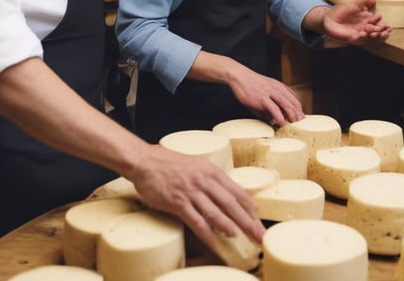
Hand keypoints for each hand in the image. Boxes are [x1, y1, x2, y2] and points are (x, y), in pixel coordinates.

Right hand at [128, 144, 265, 248]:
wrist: (144, 161)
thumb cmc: (168, 163)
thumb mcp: (195, 164)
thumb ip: (209, 178)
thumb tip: (224, 196)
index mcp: (211, 170)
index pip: (237, 190)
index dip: (250, 207)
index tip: (258, 219)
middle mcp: (204, 180)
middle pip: (232, 203)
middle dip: (248, 221)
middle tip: (259, 234)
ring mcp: (191, 191)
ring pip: (216, 213)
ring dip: (230, 227)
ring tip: (240, 237)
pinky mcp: (177, 202)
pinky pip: (196, 221)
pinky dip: (207, 234)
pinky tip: (215, 242)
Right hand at [187, 52, 304, 126]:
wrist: (239, 76)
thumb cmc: (250, 85)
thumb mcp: (265, 90)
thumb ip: (272, 101)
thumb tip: (275, 117)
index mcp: (279, 86)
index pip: (294, 98)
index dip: (299, 109)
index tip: (301, 118)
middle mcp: (277, 89)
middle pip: (293, 103)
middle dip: (298, 115)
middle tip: (300, 124)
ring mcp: (270, 93)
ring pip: (286, 105)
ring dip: (291, 117)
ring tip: (293, 125)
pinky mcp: (262, 98)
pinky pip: (274, 109)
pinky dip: (279, 117)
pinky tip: (281, 123)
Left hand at [322, 0, 391, 43]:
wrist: (327, 18)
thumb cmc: (340, 11)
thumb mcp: (354, 4)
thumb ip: (364, 1)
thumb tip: (374, 0)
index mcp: (368, 20)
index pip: (381, 24)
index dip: (383, 22)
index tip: (379, 16)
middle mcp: (366, 28)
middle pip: (380, 33)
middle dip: (383, 32)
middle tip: (382, 29)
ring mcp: (360, 34)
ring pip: (373, 39)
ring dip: (376, 36)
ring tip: (374, 32)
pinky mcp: (353, 39)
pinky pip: (361, 40)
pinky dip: (364, 38)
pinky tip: (363, 33)